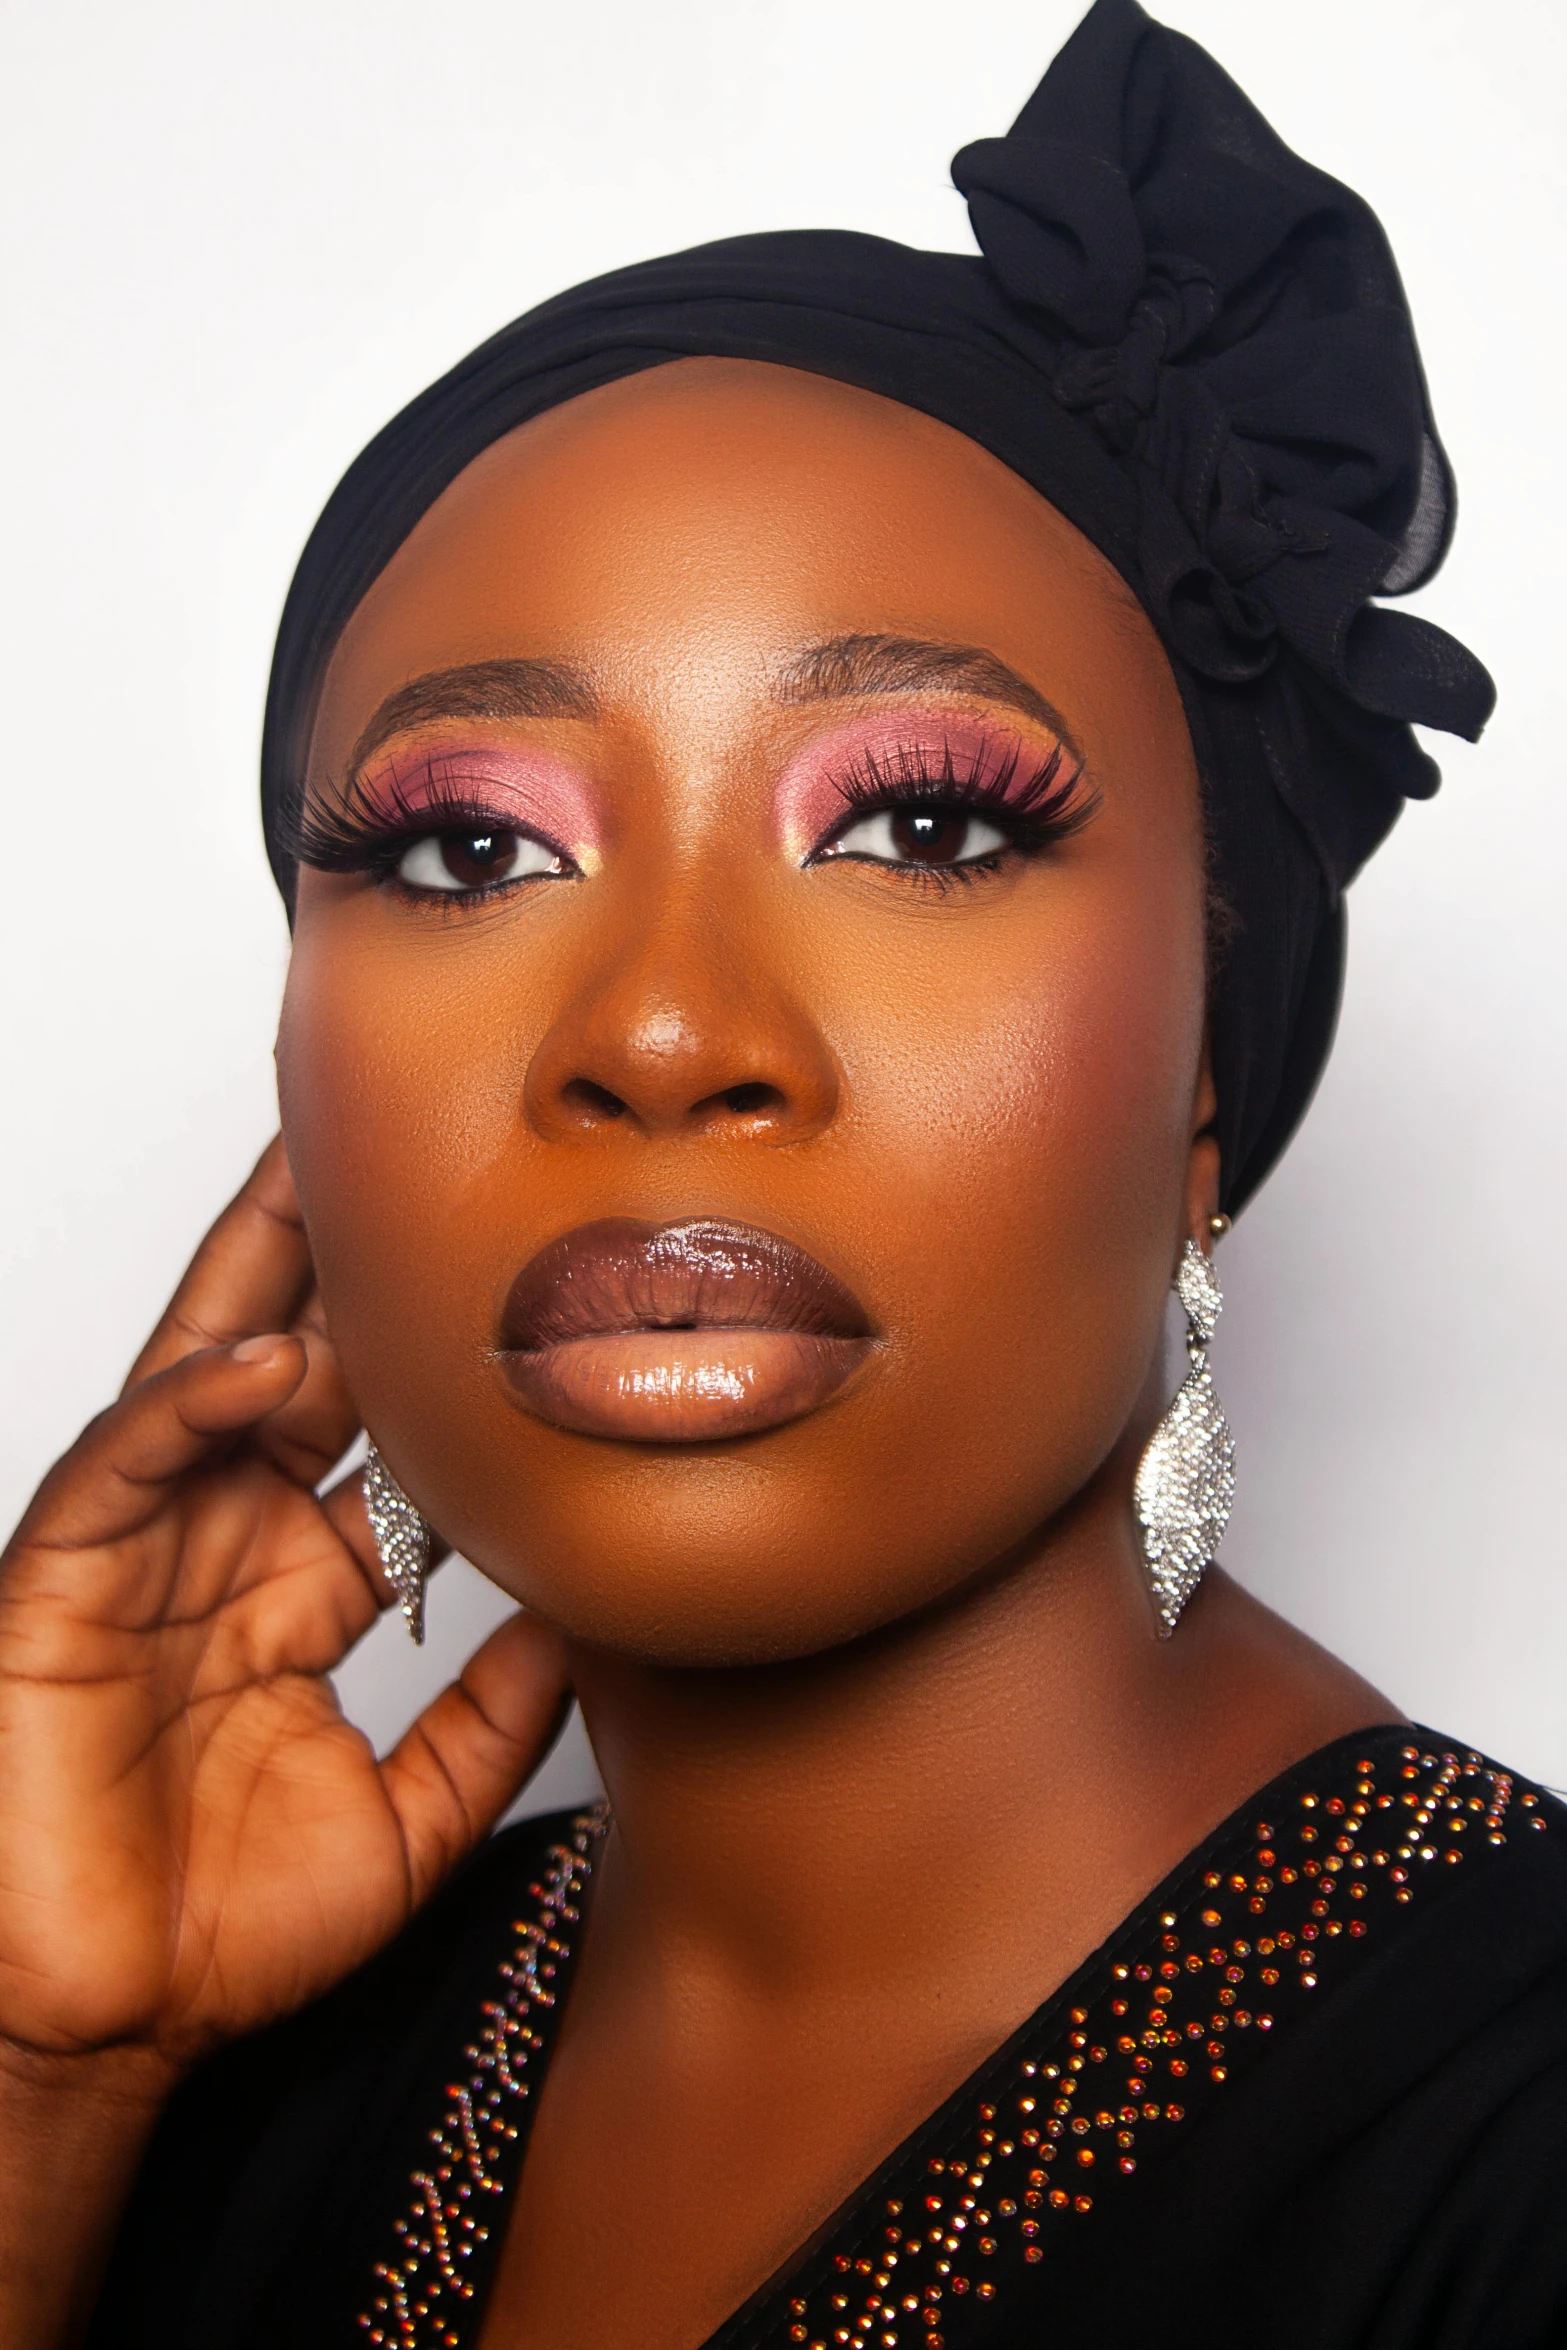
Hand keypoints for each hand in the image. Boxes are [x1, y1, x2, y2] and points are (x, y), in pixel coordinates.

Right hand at [0, 1138, 569, 2087]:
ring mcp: (140, 1556)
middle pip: (295, 1367)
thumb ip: (492, 1727)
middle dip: (343, 1263)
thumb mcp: (406, 1821)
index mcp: (296, 1588)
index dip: (440, 1362)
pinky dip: (185, 1407)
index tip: (524, 1285)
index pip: (379, 1438)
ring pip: (201, 1378)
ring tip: (329, 1177)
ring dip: (262, 1280)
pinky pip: (123, 1470)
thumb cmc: (222, 1934)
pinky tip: (260, 1362)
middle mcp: (222, 1548)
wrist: (103, 2030)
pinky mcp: (58, 1586)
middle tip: (410, 1154)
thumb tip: (581, 1632)